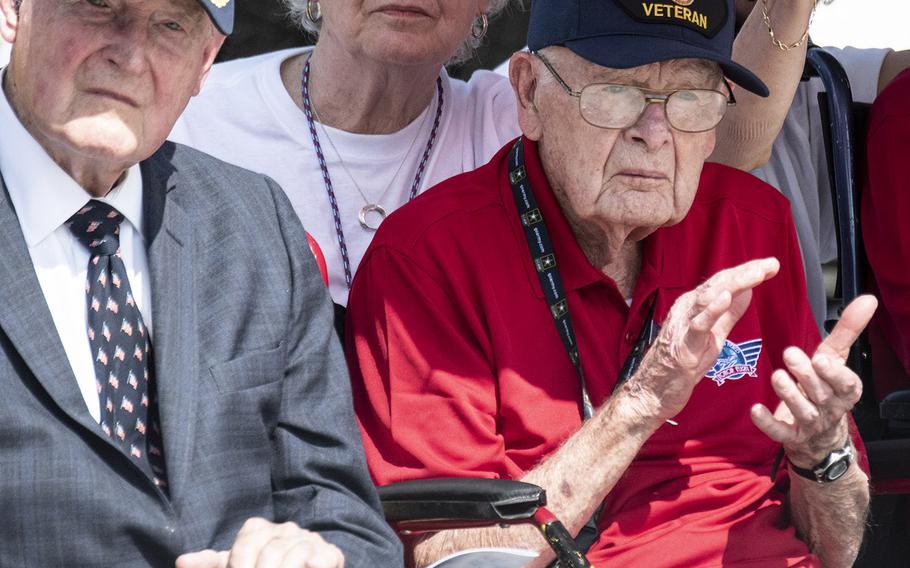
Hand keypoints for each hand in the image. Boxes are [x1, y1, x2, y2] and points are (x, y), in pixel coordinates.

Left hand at [176, 518, 344, 567]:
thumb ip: (212, 564)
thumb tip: (181, 562)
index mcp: (259, 530)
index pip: (247, 543)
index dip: (239, 565)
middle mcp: (285, 529)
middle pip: (270, 551)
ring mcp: (309, 540)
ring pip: (294, 555)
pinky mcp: (330, 554)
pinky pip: (323, 556)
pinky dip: (314, 565)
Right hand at [627, 258, 779, 421]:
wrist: (652, 392)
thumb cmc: (680, 366)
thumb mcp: (713, 337)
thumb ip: (728, 315)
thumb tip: (748, 293)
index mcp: (694, 306)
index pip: (723, 283)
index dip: (747, 272)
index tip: (771, 265)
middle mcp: (686, 309)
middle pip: (718, 284)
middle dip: (746, 272)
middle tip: (771, 264)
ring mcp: (683, 325)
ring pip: (709, 298)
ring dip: (734, 284)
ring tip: (756, 273)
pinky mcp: (683, 345)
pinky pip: (698, 325)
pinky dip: (712, 309)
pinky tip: (726, 297)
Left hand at [750, 295, 877, 466]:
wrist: (819, 436)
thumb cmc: (826, 387)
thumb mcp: (836, 358)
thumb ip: (847, 330)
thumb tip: (868, 299)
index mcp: (844, 390)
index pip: (846, 383)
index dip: (835, 372)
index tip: (822, 357)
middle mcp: (829, 408)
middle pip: (820, 393)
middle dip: (806, 375)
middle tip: (789, 354)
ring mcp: (810, 424)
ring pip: (802, 411)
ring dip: (789, 394)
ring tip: (777, 375)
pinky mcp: (790, 436)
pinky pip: (780, 432)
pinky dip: (768, 423)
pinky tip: (755, 410)